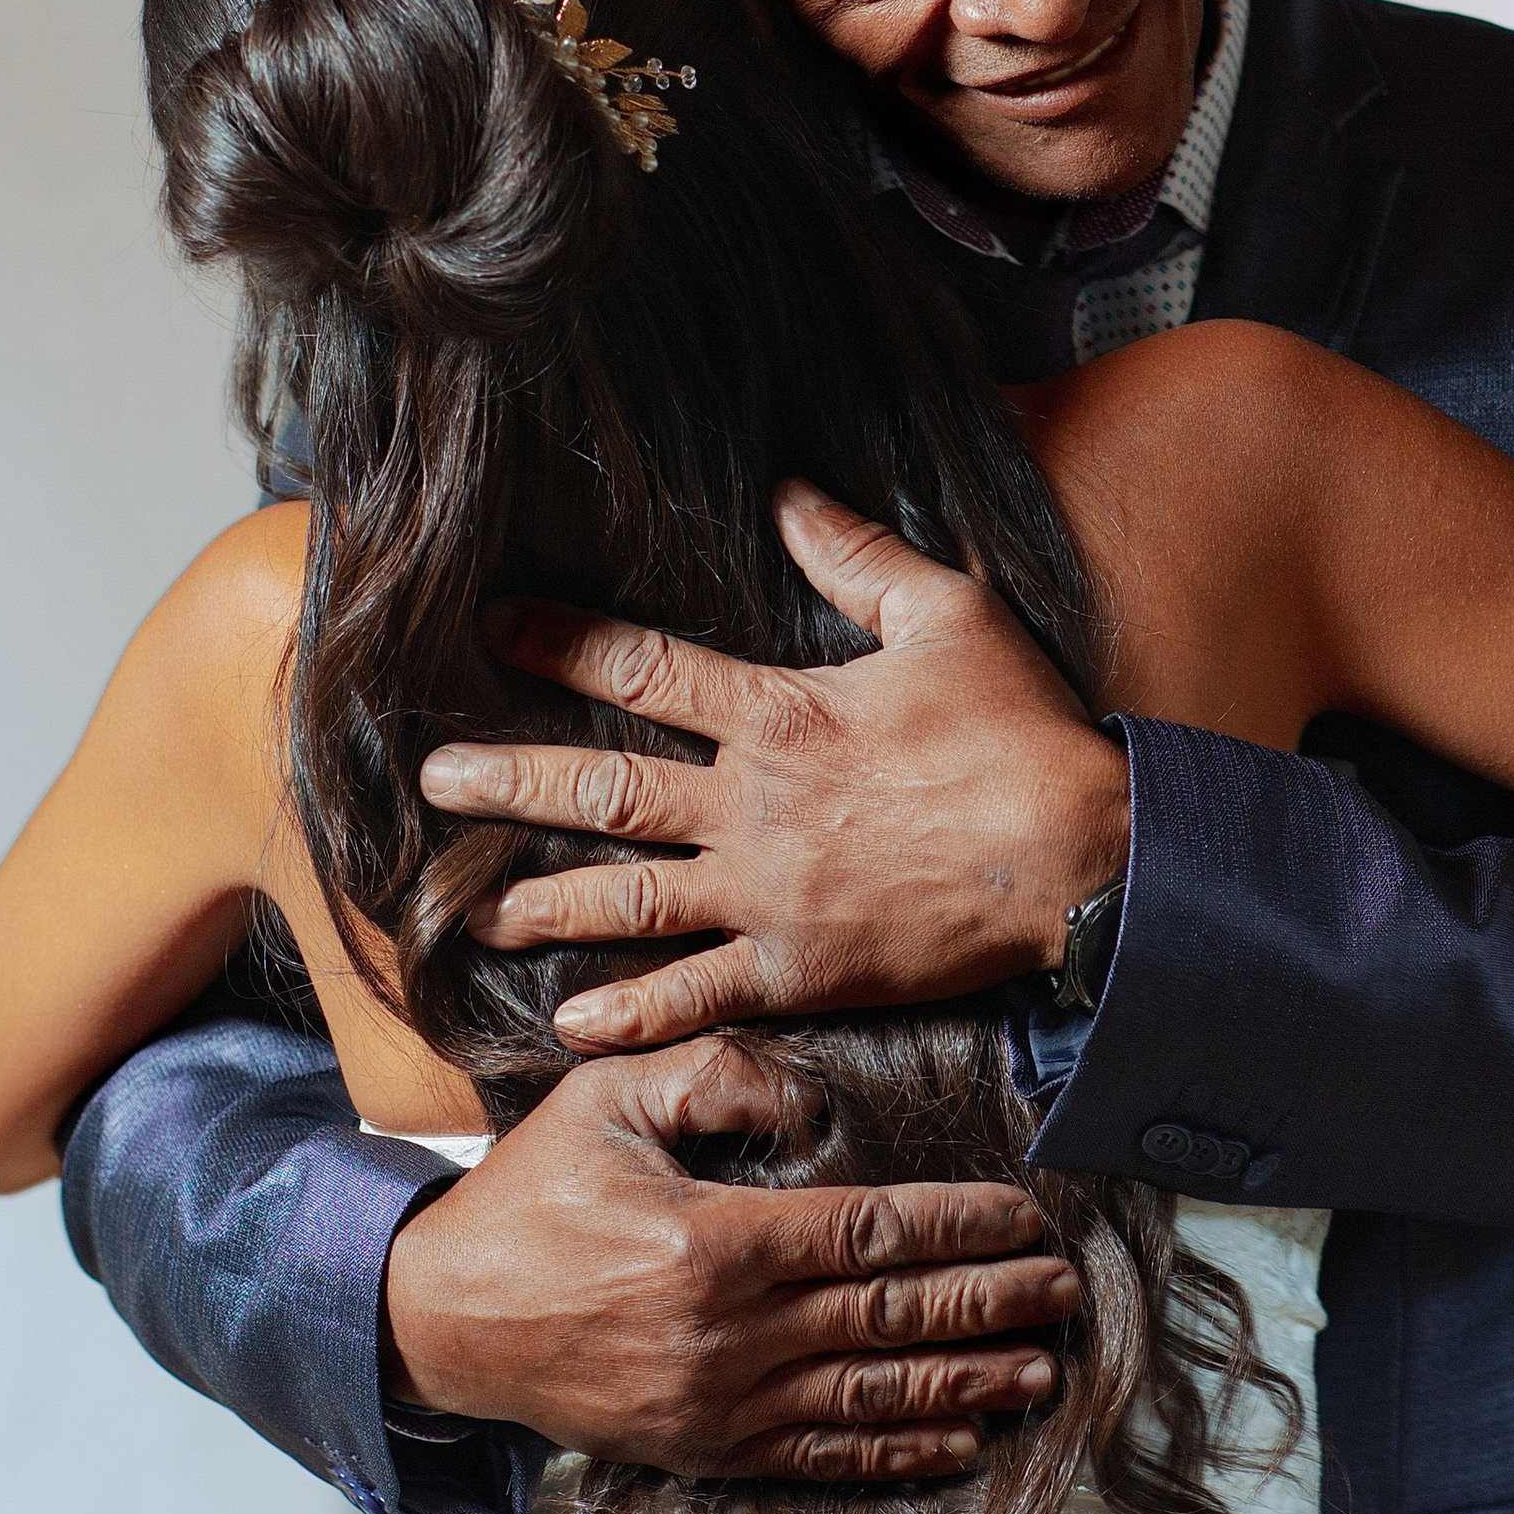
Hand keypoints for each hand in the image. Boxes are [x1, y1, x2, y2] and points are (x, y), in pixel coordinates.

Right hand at [380, 1038, 1079, 1477]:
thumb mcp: (605, 1101)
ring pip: (874, 1395)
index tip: (1025, 1218)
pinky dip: (897, 1451)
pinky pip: (822, 1457)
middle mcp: (732, 1333)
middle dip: (992, 1304)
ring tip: (1040, 1369)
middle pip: (894, 1317)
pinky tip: (957, 1439)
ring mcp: (721, 1403)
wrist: (440, 1317)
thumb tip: (808, 1093)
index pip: (873, 1233)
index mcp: (718, 1241)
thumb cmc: (527, 1197)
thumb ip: (711, 1075)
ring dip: (967, 1383)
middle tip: (1064, 1291)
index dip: (961, 1227)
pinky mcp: (705, 1450)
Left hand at [417, 482, 1130, 1049]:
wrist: (1083, 858)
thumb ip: (855, 554)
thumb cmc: (1023, 732)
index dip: (559, 644)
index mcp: (781, 712)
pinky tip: (572, 1022)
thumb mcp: (948, 614)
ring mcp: (771, 895)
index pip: (643, 669)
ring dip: (547, 904)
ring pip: (630, 898)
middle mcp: (754, 804)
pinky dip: (632, 1012)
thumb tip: (785, 490)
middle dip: (509, 782)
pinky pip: (699, 993)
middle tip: (431, 784)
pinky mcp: (803, 969)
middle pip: (604, 788)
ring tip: (477, 910)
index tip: (491, 628)